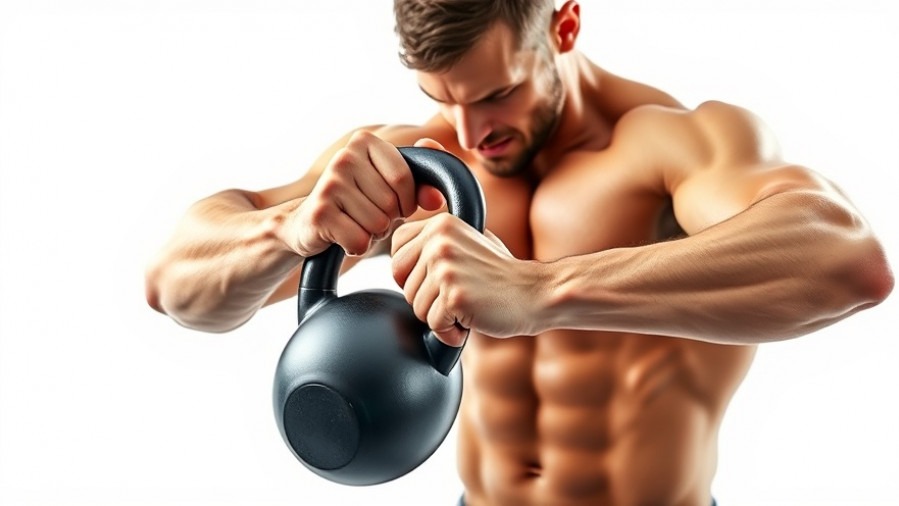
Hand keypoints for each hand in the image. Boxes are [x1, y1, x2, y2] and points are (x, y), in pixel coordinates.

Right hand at [292, 132, 443, 256]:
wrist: (308, 222)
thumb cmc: (359, 203)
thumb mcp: (391, 188)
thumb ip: (420, 185)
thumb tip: (437, 198)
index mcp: (365, 141)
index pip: (404, 177)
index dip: (406, 200)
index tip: (392, 202)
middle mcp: (345, 157)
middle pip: (392, 203)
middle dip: (387, 218)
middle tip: (366, 214)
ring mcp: (329, 184)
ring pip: (378, 224)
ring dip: (372, 233)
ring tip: (355, 223)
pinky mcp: (320, 213)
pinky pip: (360, 241)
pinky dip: (357, 246)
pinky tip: (343, 236)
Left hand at [391, 213, 545, 345]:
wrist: (535, 292)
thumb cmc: (502, 273)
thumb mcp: (467, 241)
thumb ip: (436, 241)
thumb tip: (398, 255)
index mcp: (440, 224)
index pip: (395, 253)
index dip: (409, 275)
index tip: (432, 281)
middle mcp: (440, 242)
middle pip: (402, 284)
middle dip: (425, 299)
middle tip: (455, 296)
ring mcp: (446, 268)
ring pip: (416, 307)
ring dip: (440, 317)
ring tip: (467, 306)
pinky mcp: (455, 296)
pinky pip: (433, 325)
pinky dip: (450, 332)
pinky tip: (470, 320)